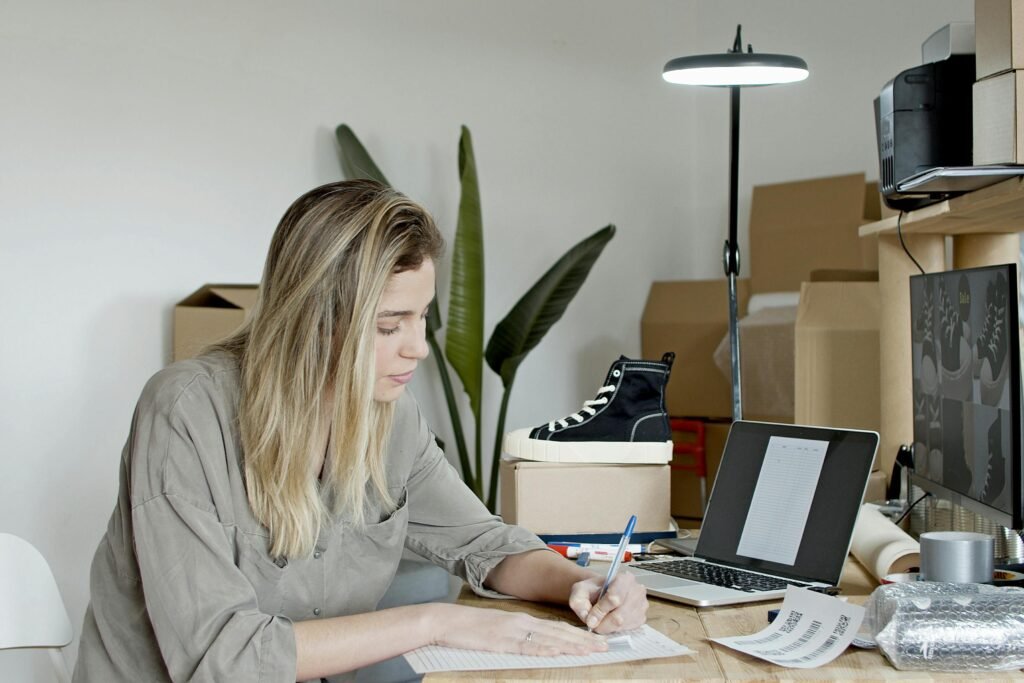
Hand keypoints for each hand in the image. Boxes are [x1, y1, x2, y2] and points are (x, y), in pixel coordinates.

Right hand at [431, 603, 607, 656]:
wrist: (448, 621)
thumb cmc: (471, 628)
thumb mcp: (499, 629)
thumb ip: (518, 635)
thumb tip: (536, 644)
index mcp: (523, 620)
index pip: (557, 627)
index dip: (578, 634)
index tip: (595, 640)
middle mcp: (522, 623)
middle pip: (559, 632)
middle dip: (584, 640)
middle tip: (604, 645)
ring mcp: (513, 632)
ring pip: (550, 638)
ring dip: (572, 645)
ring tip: (591, 650)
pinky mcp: (503, 642)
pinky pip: (528, 647)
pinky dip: (546, 649)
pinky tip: (559, 652)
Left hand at [568, 572, 647, 633]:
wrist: (601, 591)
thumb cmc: (592, 590)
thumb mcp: (579, 591)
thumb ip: (579, 603)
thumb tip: (589, 619)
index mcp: (623, 578)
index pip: (614, 598)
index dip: (600, 611)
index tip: (590, 619)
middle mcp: (637, 590)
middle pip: (619, 615)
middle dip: (602, 622)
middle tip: (593, 623)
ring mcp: (642, 605)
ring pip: (623, 624)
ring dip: (608, 627)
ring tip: (600, 620)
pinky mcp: (642, 618)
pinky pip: (627, 629)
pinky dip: (615, 629)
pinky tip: (609, 621)